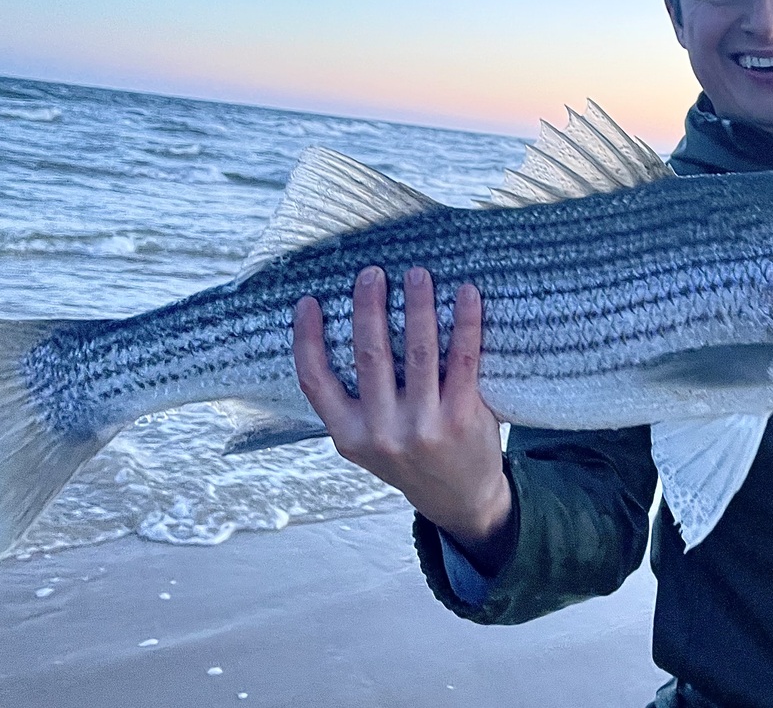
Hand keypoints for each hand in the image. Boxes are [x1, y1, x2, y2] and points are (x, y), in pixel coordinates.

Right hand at [292, 266, 513, 569]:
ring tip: (417, 273)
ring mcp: (423, 426)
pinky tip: (466, 295)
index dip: (306, 339)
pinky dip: (465, 322)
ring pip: (418, 352)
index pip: (316, 382)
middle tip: (371, 272)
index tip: (307, 301)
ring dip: (417, 306)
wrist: (460, 500)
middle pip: (369, 356)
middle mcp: (382, 432)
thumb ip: (355, 401)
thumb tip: (348, 327)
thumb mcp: (367, 442)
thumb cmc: (410, 457)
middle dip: (368, 307)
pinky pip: (462, 359)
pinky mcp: (462, 417)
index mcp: (349, 436)